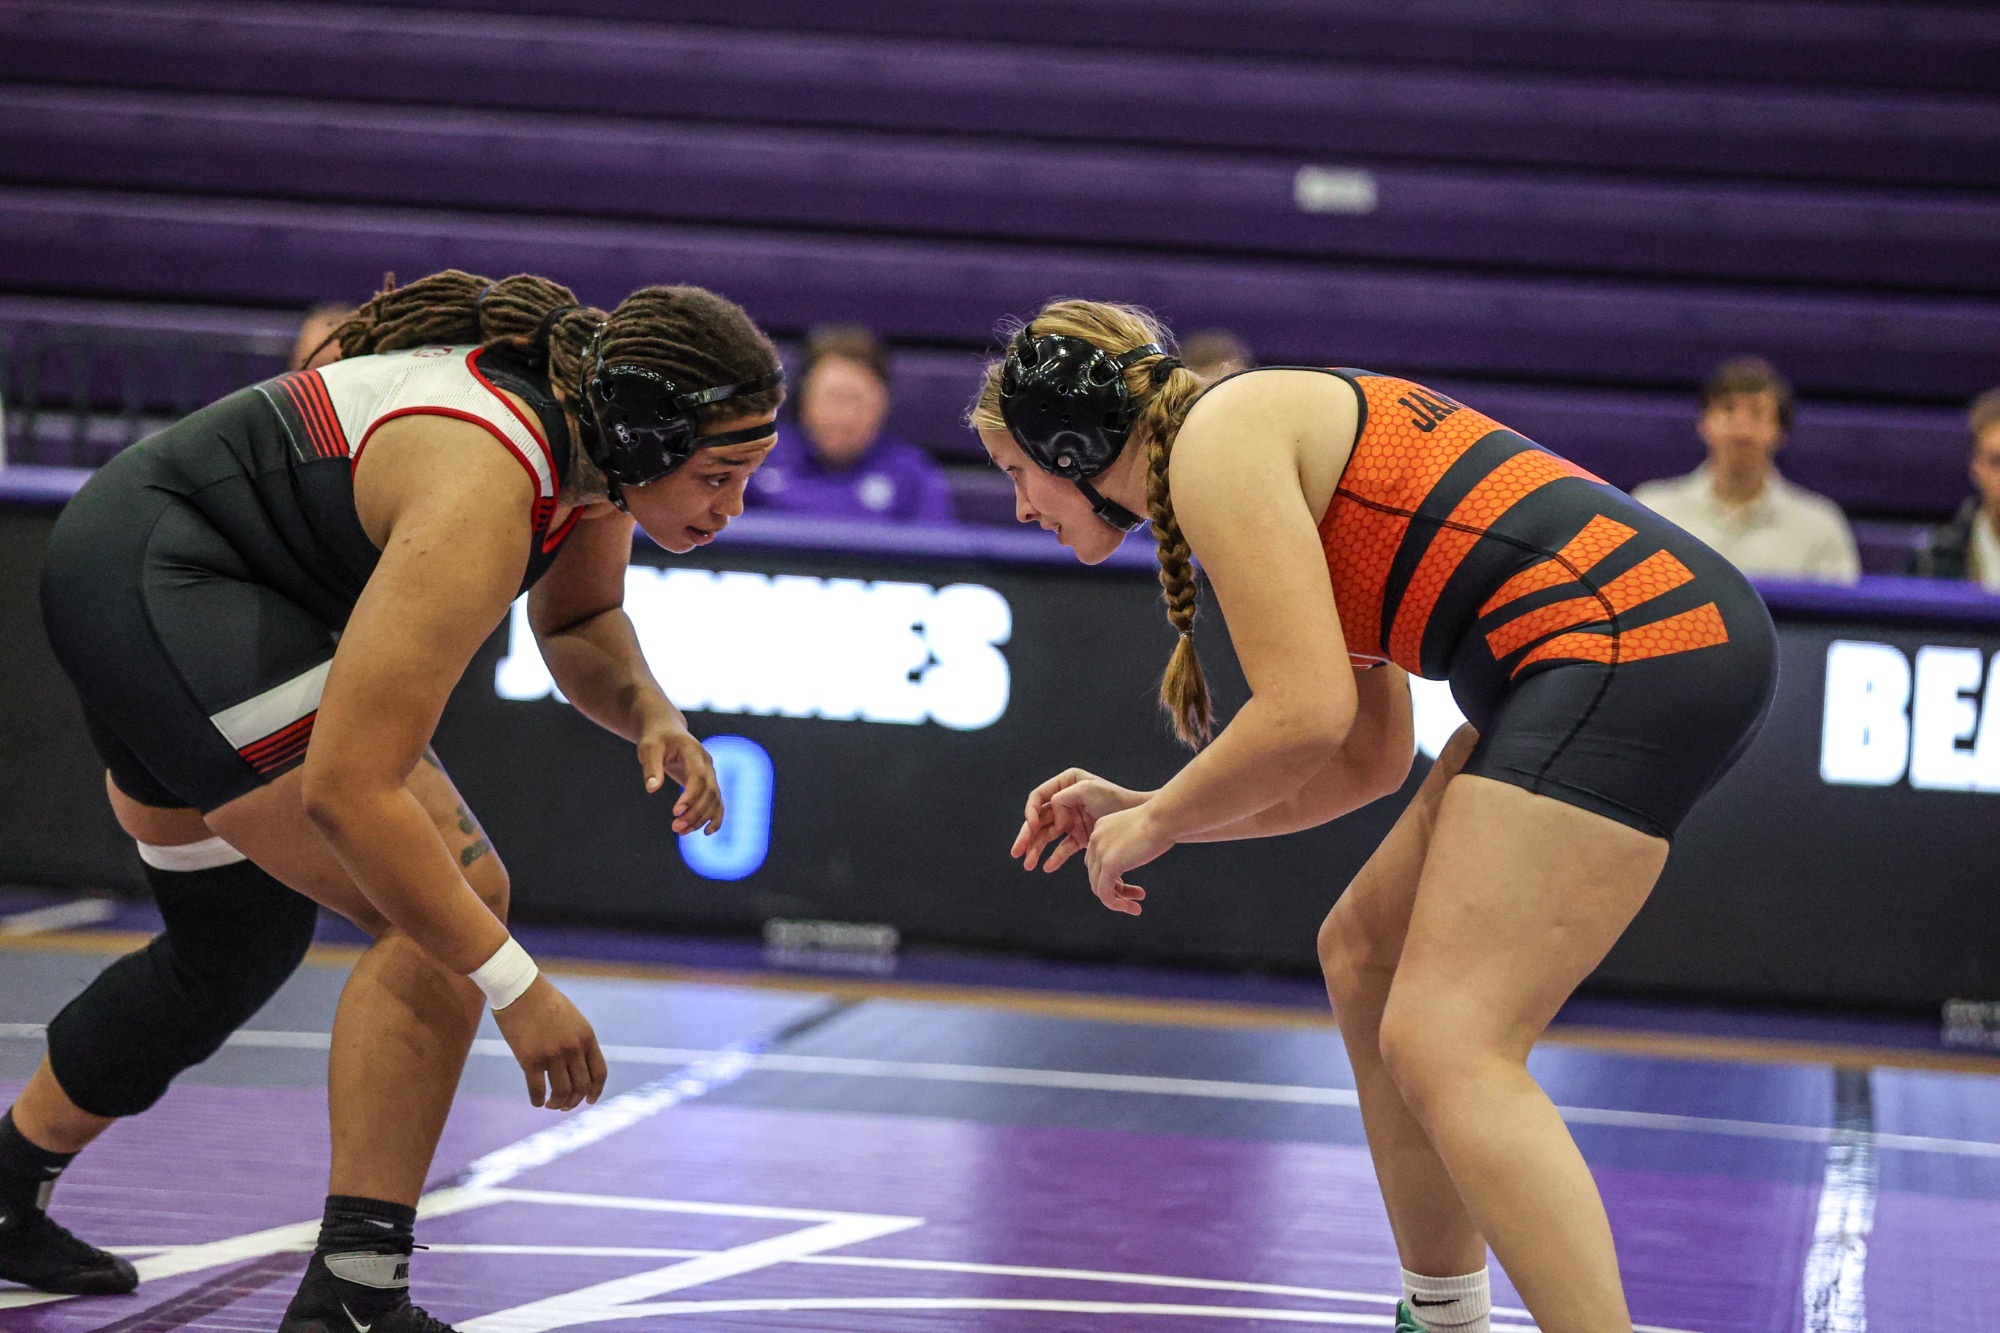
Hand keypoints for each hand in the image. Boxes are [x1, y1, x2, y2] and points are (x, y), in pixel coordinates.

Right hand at [491, 974, 607, 1110]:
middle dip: (574, 1101)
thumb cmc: (543, 1001)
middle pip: (581, 1086)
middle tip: (564, 1105)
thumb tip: (577, 1066)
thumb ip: (578, 1040)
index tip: (589, 1100)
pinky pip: (538, 1091)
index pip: (599, 1073)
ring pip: (562, 1093)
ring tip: (551, 1104)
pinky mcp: (530, 1059)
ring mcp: (552, 1054)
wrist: (519, 988)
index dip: (596, 1091)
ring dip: (557, 1104)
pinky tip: (537, 1101)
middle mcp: (573, 1048)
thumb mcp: (572, 1018)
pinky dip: (538, 1101)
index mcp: (586, 1037)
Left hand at [639, 722, 721, 834]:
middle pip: (709, 791)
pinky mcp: (707, 782)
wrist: (666, 730)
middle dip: (695, 812)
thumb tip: (651, 789)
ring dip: (701, 818)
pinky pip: (717, 802)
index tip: (676, 812)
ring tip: (681, 831)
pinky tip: (706, 832)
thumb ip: (651, 767)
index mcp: (694, 752)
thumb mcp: (648, 748)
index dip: (690, 796)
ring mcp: (710, 773)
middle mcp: (707, 764)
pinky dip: (715, 817)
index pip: (698, 777)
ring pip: (714, 800)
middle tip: (676, 827)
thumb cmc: (656, 738)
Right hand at [1011, 768, 1148, 872]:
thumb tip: (1054, 815)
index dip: (1031, 811)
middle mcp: (1064, 801)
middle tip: (1017, 852)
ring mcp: (1071, 819)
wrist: (1139, 818)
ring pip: (1047, 836)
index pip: (1038, 797)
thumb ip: (1065, 798)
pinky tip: (1047, 867)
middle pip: (1038, 819)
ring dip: (1036, 850)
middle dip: (1027, 836)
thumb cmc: (1115, 798)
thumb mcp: (1089, 789)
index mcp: (1064, 784)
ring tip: (1029, 865)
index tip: (1032, 824)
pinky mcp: (1079, 836)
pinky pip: (1062, 848)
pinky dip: (1054, 857)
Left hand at [1083, 802, 1173, 916]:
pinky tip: (1133, 908)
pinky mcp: (1108, 865)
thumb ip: (1129, 845)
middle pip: (1096, 874)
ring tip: (1135, 907)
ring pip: (1099, 887)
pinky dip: (1116, 904)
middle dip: (1115, 890)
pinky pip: (1105, 894)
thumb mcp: (1139, 832)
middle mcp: (1095, 839)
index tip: (1133, 885)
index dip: (1113, 877)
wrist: (1164, 817)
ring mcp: (1099, 852)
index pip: (1098, 860)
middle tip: (1136, 898)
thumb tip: (1131, 860)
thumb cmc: (1161, 822)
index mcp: (1101, 829)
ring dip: (1116, 901)